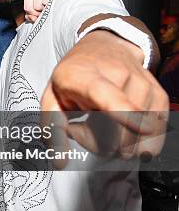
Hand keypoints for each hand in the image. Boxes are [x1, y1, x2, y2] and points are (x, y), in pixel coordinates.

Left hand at [0, 0, 68, 22]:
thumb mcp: (40, 0)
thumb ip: (32, 10)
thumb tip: (28, 17)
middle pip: (28, 7)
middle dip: (35, 13)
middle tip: (43, 11)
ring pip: (37, 7)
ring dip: (43, 10)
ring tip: (49, 6)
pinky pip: (45, 3)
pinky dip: (48, 6)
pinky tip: (51, 2)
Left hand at [41, 31, 168, 166]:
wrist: (105, 47)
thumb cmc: (74, 76)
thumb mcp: (52, 97)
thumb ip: (52, 129)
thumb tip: (59, 163)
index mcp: (84, 77)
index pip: (106, 96)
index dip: (123, 112)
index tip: (139, 127)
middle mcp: (119, 77)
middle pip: (118, 133)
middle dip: (98, 143)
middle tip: (86, 125)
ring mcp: (143, 85)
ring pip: (135, 140)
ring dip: (116, 141)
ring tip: (103, 120)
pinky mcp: (160, 96)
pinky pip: (154, 137)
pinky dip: (137, 142)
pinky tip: (124, 128)